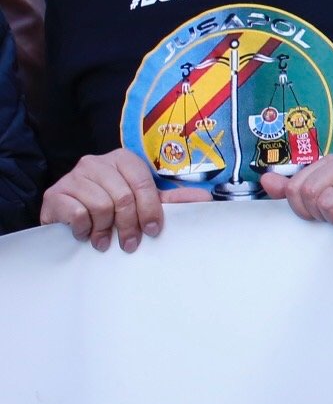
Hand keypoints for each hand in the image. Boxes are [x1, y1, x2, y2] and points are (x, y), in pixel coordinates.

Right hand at [38, 151, 197, 250]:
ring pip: (100, 206)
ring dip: (105, 229)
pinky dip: (84, 228)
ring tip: (104, 239)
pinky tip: (84, 232)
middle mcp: (96, 162)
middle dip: (129, 225)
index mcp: (122, 159)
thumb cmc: (110, 207)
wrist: (67, 214)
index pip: (142, 183)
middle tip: (129, 244)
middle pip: (123, 197)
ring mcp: (73, 176)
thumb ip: (172, 200)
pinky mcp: (55, 193)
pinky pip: (77, 213)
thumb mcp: (143, 201)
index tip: (153, 231)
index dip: (150, 210)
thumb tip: (206, 199)